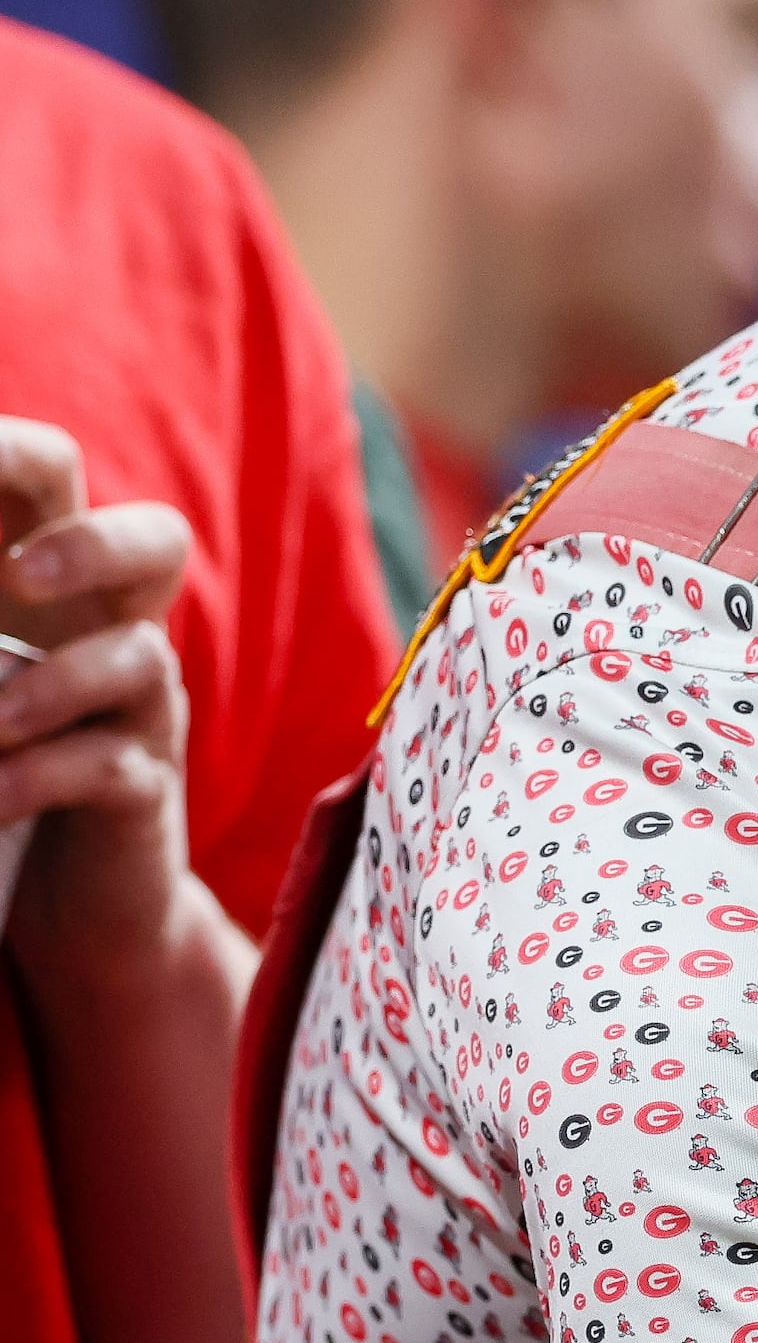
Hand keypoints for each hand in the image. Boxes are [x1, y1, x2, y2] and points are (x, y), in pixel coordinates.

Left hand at [0, 418, 199, 980]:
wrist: (71, 895)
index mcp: (53, 576)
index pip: (48, 473)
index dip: (5, 447)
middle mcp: (112, 628)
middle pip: (157, 542)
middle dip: (93, 545)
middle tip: (24, 576)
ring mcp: (140, 711)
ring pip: (142, 660)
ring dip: (50, 687)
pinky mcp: (140, 792)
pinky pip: (112, 767)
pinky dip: (37, 778)